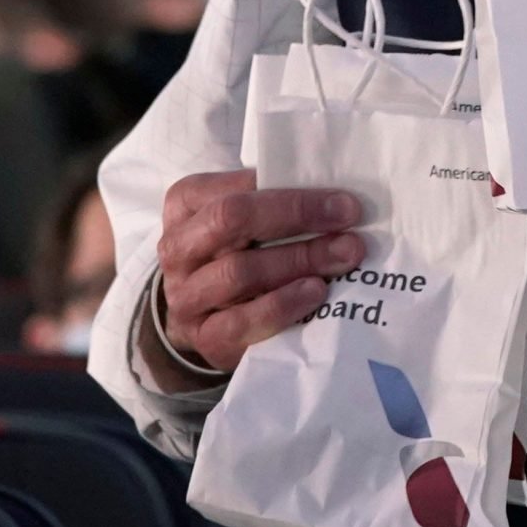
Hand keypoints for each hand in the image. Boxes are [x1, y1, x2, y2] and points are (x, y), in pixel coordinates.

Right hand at [143, 170, 363, 388]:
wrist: (203, 316)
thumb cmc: (233, 252)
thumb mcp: (241, 220)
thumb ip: (272, 201)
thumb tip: (335, 197)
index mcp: (185, 204)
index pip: (235, 189)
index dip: (291, 193)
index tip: (343, 201)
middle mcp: (178, 248)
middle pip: (231, 220)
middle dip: (296, 216)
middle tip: (348, 220)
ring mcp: (186, 295)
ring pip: (239, 271)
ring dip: (298, 260)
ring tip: (343, 255)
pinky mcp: (204, 336)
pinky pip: (242, 321)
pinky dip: (283, 305)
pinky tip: (315, 293)